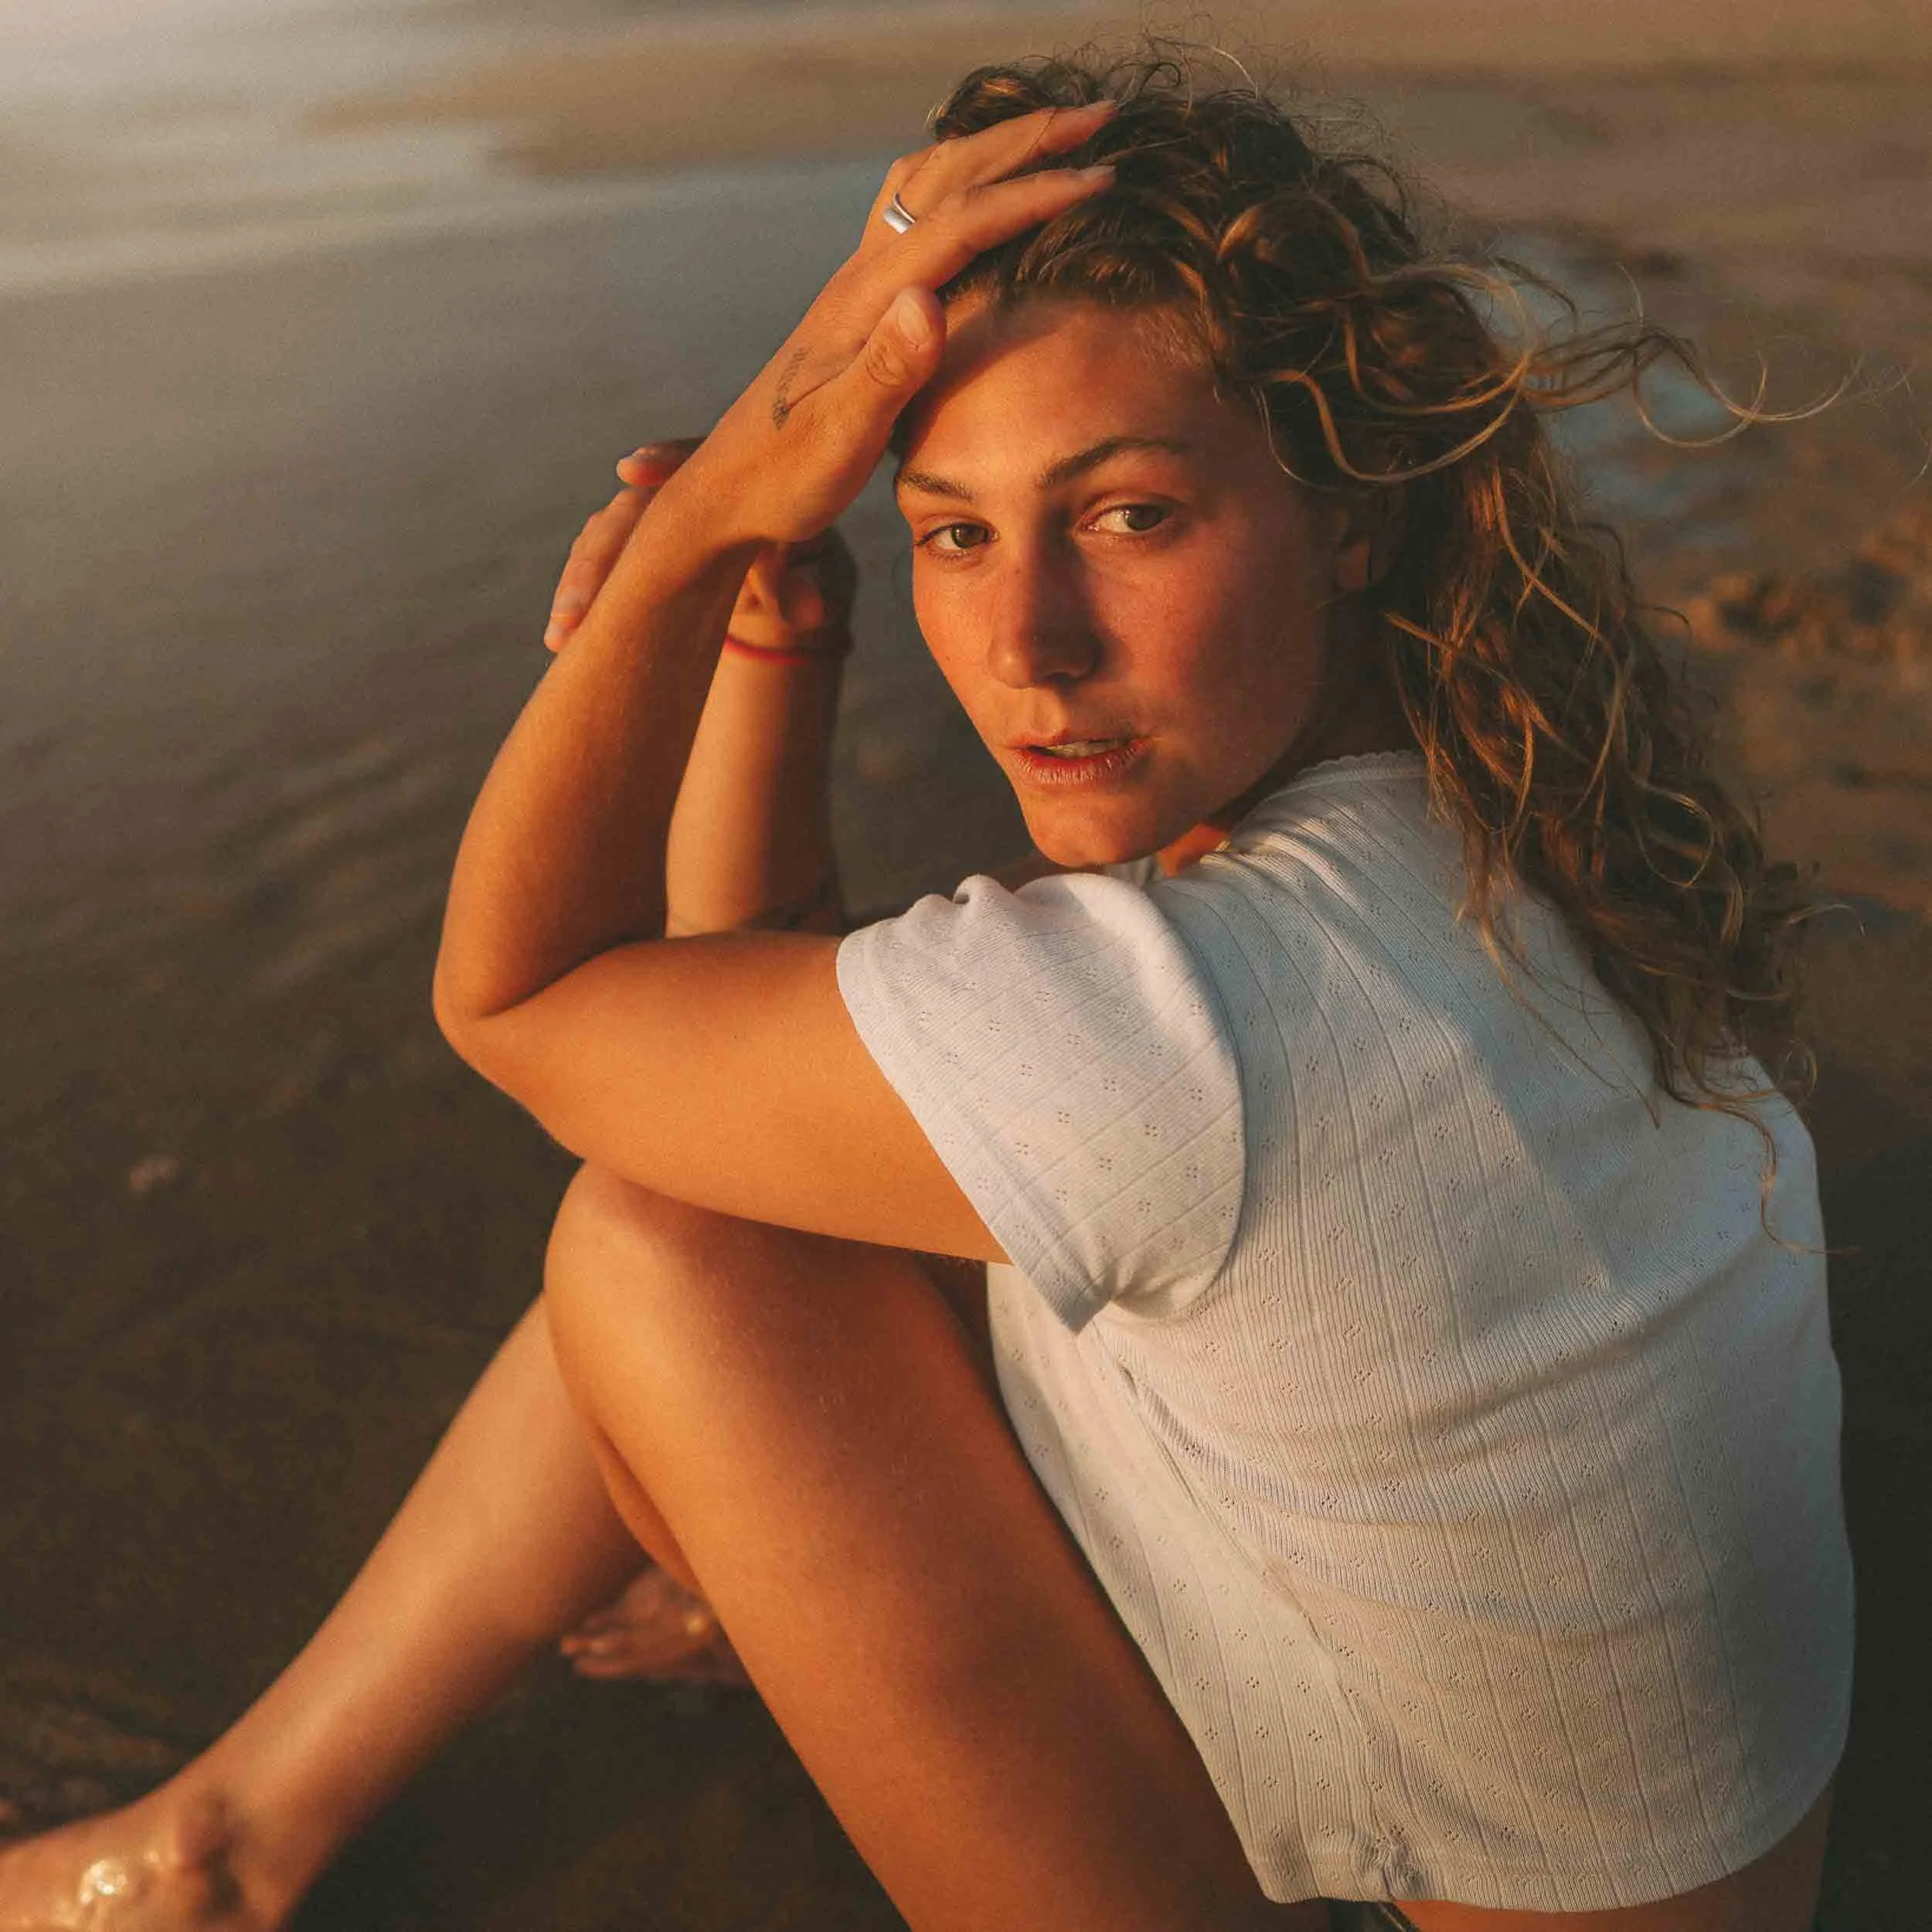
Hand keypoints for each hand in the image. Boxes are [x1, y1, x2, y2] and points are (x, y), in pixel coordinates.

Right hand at [544, 439, 855, 654]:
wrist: (776, 565)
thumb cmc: (799, 553)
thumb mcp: (807, 567)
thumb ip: (801, 583)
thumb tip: (812, 615)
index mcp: (723, 479)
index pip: (690, 460)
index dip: (662, 460)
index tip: (632, 470)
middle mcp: (675, 494)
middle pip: (630, 510)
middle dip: (602, 552)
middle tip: (582, 596)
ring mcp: (645, 523)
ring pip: (602, 540)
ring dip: (580, 584)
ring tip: (564, 633)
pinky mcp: (627, 553)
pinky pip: (597, 569)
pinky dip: (580, 600)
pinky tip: (562, 638)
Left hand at [655, 100, 1116, 548]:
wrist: (731, 491)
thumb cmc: (786, 476)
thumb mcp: (839, 436)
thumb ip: (886, 370)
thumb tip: (929, 300)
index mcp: (866, 300)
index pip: (962, 221)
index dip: (1033, 193)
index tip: (1100, 175)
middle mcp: (861, 275)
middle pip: (950, 175)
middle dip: (1027, 138)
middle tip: (1101, 115)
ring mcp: (858, 283)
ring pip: (930, 180)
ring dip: (996, 145)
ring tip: (1055, 131)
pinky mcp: (858, 302)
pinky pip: (914, 209)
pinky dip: (960, 177)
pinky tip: (981, 187)